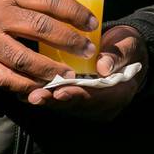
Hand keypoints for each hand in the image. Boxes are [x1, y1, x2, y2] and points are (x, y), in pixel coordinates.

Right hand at [0, 0, 99, 94]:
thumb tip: (72, 10)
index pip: (48, 0)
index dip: (73, 12)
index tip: (92, 23)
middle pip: (39, 28)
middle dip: (68, 41)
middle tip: (87, 51)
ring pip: (22, 58)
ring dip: (49, 69)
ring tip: (69, 75)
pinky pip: (5, 78)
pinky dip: (25, 86)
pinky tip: (42, 88)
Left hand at [25, 25, 146, 120]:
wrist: (126, 52)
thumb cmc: (127, 47)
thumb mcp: (128, 46)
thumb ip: (117, 55)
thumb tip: (103, 65)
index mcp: (119, 95)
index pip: (95, 99)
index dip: (77, 96)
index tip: (60, 92)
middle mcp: (103, 107)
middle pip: (76, 106)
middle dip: (54, 101)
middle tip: (35, 96)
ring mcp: (90, 106)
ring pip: (65, 106)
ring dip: (46, 100)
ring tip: (26, 94)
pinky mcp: (78, 101)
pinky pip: (60, 101)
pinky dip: (45, 96)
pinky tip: (26, 90)